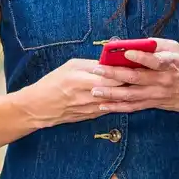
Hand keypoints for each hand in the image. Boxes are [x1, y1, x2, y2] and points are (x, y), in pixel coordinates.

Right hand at [12, 57, 132, 127]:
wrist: (38, 108)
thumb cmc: (52, 83)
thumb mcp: (69, 67)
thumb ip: (91, 64)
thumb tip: (111, 61)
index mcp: (78, 80)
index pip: (109, 76)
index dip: (124, 70)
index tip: (136, 64)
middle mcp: (85, 96)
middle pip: (115, 89)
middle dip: (129, 82)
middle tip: (141, 74)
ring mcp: (89, 109)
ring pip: (115, 100)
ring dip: (126, 93)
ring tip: (137, 84)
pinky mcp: (90, 117)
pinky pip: (109, 108)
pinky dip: (117, 102)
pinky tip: (125, 96)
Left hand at [88, 39, 178, 121]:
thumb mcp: (175, 49)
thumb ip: (155, 45)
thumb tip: (131, 42)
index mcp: (169, 64)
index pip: (155, 61)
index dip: (141, 57)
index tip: (127, 52)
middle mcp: (162, 81)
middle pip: (136, 78)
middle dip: (114, 74)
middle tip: (97, 69)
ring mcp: (156, 94)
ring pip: (131, 95)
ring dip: (111, 93)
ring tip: (95, 90)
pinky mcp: (152, 104)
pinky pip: (132, 107)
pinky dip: (117, 107)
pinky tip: (103, 106)